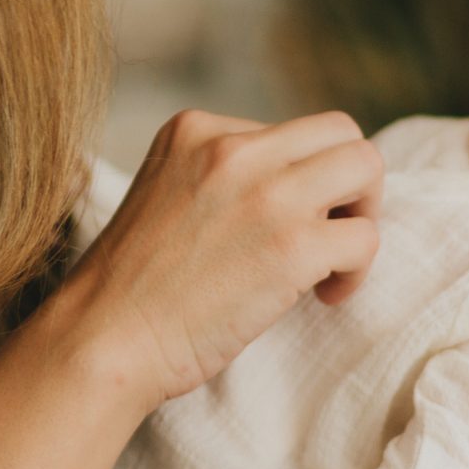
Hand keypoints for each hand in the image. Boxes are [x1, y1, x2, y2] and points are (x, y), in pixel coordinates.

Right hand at [55, 110, 384, 407]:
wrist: (102, 339)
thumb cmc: (133, 288)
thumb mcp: (167, 195)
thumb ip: (221, 178)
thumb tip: (297, 191)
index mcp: (195, 129)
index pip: (287, 131)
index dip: (297, 181)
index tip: (277, 227)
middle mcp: (232, 148)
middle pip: (339, 132)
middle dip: (347, 184)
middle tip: (327, 234)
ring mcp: (266, 193)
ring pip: (366, 167)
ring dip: (362, 217)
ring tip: (333, 263)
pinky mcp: (291, 245)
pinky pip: (365, 237)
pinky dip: (357, 271)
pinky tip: (325, 297)